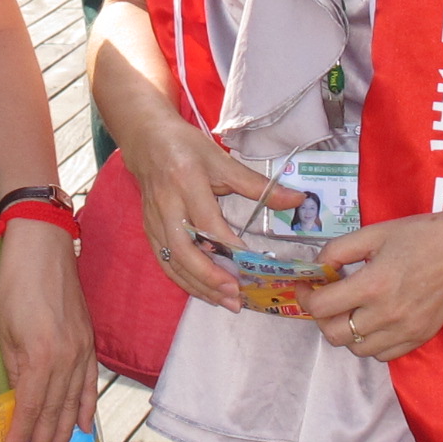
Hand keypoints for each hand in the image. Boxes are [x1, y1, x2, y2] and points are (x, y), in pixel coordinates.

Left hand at [0, 222, 96, 441]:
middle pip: (55, 411)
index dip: (22, 434)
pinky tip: (83, 425)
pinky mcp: (89, 341)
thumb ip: (14, 368)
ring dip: (65, 432)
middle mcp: (67, 359)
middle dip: (43, 441)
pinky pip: (90, 382)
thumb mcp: (3, 330)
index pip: (31, 407)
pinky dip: (86, 406)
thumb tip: (19, 398)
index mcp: (41, 357)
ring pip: (74, 402)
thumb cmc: (14, 284)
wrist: (43, 247)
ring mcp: (82, 350)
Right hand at [119, 102, 297, 312]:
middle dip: (210, 278)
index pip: (208, 224)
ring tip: (226, 302)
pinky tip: (205, 291)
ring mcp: (155, 220)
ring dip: (199, 286)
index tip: (251, 266)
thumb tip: (296, 200)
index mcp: (187, 181)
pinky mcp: (149, 229)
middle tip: (237, 296)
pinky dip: (185, 280)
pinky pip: (165, 262)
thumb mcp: (223, 160)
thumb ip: (258, 185)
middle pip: (184, 250)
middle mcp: (167, 204)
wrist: (146, 139)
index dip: (229, 248)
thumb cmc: (187, 147)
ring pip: (173, 262)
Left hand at [297, 200, 442, 359]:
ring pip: (357, 350)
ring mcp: (404, 331)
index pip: (322, 306)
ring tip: (350, 310)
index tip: (306, 285)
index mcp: (372, 285)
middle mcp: (386, 314)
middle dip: (322, 317)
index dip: (306, 296)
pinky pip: (383, 355)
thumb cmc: (420, 236)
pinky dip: (370, 344)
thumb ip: (338, 250)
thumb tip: (318, 267)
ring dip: (346, 332)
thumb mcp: (374, 233)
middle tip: (326, 299)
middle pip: (334, 335)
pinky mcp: (419, 338)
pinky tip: (373, 322)